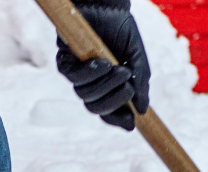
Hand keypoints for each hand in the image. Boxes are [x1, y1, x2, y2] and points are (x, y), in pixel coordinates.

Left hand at [56, 1, 150, 130]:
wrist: (109, 7)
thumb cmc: (123, 32)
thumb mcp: (137, 59)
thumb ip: (140, 84)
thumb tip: (143, 111)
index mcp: (107, 88)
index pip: (109, 112)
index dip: (118, 120)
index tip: (131, 124)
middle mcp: (90, 84)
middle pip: (94, 108)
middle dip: (113, 101)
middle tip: (129, 87)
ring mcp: (76, 74)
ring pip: (84, 95)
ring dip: (105, 85)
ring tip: (120, 68)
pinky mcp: (64, 61)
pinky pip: (72, 77)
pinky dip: (89, 73)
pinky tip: (102, 63)